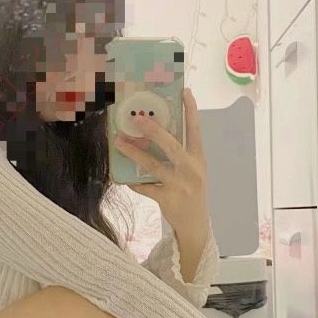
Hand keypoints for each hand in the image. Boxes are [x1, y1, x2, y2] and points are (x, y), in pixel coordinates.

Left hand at [114, 87, 209, 238]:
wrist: (195, 225)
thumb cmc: (190, 192)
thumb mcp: (193, 171)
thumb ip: (180, 154)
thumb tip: (156, 133)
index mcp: (199, 159)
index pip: (196, 131)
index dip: (191, 111)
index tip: (185, 92)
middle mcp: (191, 170)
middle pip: (171, 145)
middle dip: (154, 130)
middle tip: (137, 118)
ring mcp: (179, 185)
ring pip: (153, 165)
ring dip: (133, 152)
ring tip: (118, 142)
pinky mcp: (167, 199)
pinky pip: (145, 187)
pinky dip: (133, 182)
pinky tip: (124, 177)